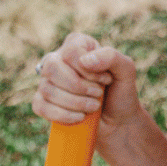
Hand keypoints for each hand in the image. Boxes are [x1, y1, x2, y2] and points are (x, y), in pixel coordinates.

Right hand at [31, 31, 146, 133]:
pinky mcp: (43, 101)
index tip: (106, 80)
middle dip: (78, 86)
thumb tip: (84, 61)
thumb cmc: (120, 92)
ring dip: (74, 102)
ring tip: (93, 106)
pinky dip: (62, 115)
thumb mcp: (126, 70)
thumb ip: (111, 57)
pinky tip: (79, 117)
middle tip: (98, 94)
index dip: (88, 70)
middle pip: (52, 68)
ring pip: (47, 89)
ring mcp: (48, 81)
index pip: (71, 51)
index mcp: (77, 44)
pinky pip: (40, 106)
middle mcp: (58, 59)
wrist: (117, 121)